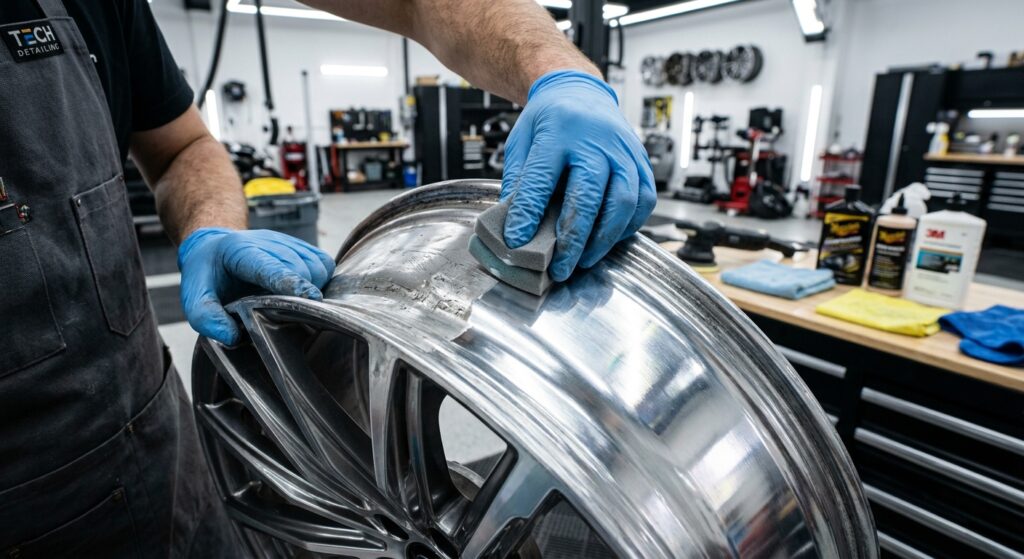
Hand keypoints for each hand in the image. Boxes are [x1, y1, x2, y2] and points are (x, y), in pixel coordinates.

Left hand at [178, 228, 335, 344]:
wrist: (215, 247)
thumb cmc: (208, 275)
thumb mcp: (192, 298)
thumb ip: (206, 317)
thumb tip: (233, 336)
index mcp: (239, 251)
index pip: (271, 267)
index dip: (292, 282)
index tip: (310, 298)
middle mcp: (268, 241)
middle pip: (301, 269)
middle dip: (300, 295)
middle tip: (284, 312)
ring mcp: (288, 242)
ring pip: (317, 267)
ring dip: (312, 288)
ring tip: (290, 301)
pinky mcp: (303, 246)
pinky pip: (325, 265)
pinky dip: (321, 281)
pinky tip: (301, 290)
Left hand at [501, 70, 655, 281]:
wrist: (579, 90)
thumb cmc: (548, 120)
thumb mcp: (521, 141)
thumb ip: (518, 181)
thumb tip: (513, 226)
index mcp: (558, 132)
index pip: (542, 179)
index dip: (528, 214)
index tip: (517, 242)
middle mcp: (595, 140)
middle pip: (589, 196)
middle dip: (573, 239)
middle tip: (559, 268)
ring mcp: (623, 150)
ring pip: (624, 201)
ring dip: (604, 238)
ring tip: (585, 260)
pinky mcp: (641, 160)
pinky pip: (644, 199)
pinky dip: (628, 225)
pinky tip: (609, 239)